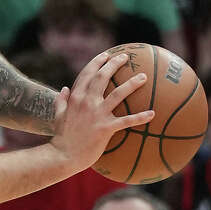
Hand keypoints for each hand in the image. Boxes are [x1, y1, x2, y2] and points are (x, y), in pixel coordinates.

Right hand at [49, 52, 154, 169]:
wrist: (63, 154)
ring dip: (132, 84)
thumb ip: (60, 100)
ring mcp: (96, 114)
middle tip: (126, 57)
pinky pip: (126, 121)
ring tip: (143, 77)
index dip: (97, 62)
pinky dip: (140, 117)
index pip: (86, 74)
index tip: (106, 55)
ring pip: (118, 94)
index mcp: (75, 97)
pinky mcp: (105, 128)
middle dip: (114, 64)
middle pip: (102, 77)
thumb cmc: (62, 136)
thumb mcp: (58, 115)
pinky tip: (153, 113)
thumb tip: (64, 89)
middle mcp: (86, 102)